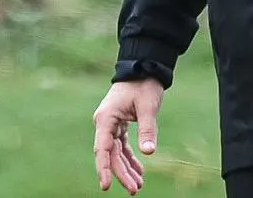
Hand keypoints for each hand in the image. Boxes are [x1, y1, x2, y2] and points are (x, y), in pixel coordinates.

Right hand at [93, 79, 163, 194]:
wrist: (145, 67)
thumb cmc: (144, 84)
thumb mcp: (148, 106)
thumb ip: (147, 129)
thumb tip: (149, 152)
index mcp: (106, 118)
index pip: (103, 149)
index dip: (104, 168)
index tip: (106, 186)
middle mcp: (105, 123)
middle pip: (110, 154)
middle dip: (121, 173)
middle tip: (134, 189)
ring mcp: (111, 124)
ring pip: (116, 152)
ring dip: (126, 168)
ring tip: (137, 185)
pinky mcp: (119, 124)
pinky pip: (122, 146)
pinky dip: (130, 158)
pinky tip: (138, 170)